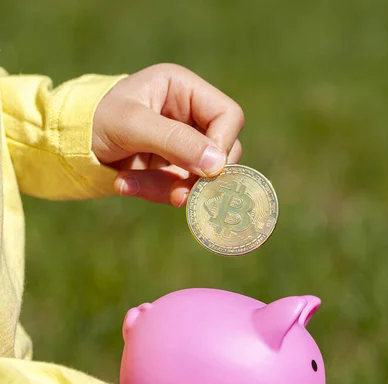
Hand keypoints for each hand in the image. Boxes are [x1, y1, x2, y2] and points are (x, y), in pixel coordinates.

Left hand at [92, 63, 243, 206]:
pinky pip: (178, 188)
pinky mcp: (169, 169)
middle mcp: (188, 116)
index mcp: (183, 90)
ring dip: (171, 189)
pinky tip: (124, 185)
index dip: (223, 145)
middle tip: (178, 195)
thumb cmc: (94, 119)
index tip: (207, 171)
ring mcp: (181, 145)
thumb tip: (218, 166)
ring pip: (201, 177)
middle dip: (199, 176)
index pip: (228, 117)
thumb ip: (175, 141)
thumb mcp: (132, 125)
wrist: (63, 142)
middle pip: (223, 150)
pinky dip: (155, 193)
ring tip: (131, 186)